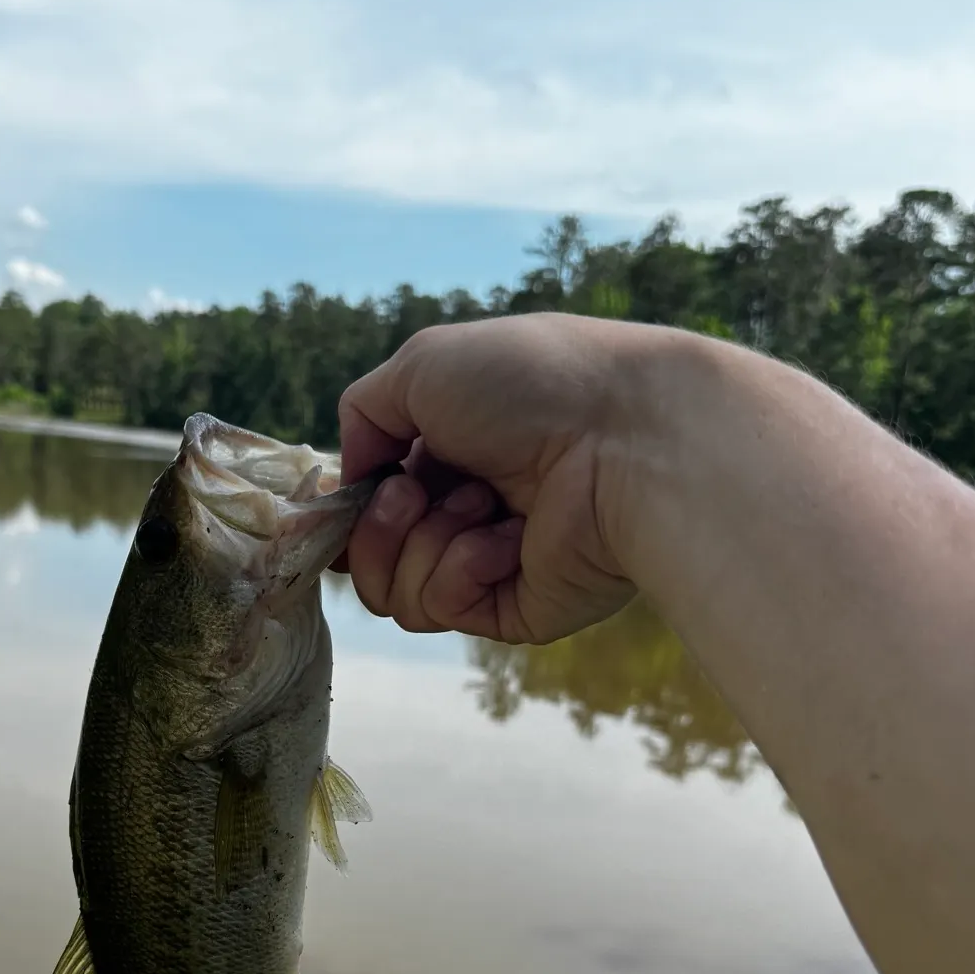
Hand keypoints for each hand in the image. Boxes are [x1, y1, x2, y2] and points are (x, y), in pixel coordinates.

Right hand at [335, 313, 661, 643]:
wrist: (625, 436)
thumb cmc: (530, 382)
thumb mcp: (422, 364)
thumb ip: (363, 411)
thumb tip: (354, 475)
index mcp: (448, 450)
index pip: (370, 501)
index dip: (349, 505)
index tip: (351, 492)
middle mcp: (467, 508)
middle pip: (370, 556)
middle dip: (379, 524)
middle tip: (417, 491)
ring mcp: (490, 563)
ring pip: (397, 591)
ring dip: (420, 542)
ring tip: (478, 504)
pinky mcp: (515, 609)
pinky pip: (444, 609)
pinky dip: (458, 570)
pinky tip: (505, 538)